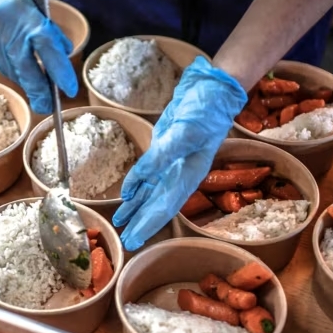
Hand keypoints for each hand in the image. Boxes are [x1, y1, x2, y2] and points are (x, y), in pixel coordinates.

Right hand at [0, 0, 77, 113]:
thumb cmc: (10, 4)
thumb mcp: (35, 9)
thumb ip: (51, 32)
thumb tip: (65, 55)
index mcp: (28, 20)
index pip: (48, 48)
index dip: (60, 71)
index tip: (70, 90)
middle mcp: (9, 34)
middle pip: (27, 70)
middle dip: (40, 92)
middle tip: (47, 106)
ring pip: (14, 73)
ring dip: (26, 80)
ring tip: (31, 79)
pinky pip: (0, 69)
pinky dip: (10, 71)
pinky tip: (11, 61)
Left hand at [112, 56, 248, 250]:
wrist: (211, 89)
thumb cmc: (205, 110)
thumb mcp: (185, 131)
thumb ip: (162, 156)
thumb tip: (143, 179)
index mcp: (188, 174)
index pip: (165, 206)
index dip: (150, 224)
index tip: (135, 241)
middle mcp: (180, 174)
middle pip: (157, 205)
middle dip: (142, 224)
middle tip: (126, 243)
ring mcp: (172, 164)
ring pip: (151, 193)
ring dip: (137, 210)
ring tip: (121, 225)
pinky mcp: (164, 151)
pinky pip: (148, 176)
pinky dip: (137, 188)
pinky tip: (127, 198)